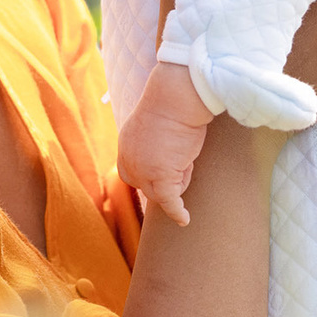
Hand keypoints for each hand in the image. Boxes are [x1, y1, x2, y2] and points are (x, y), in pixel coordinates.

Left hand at [118, 61, 212, 224]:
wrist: (175, 97)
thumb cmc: (173, 101)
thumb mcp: (155, 119)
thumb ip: (154, 136)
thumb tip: (169, 144)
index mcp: (126, 144)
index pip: (132, 172)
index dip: (146, 176)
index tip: (162, 176)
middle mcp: (129, 160)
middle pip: (145, 186)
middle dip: (163, 181)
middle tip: (183, 162)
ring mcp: (144, 171)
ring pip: (161, 191)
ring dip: (179, 180)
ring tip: (189, 157)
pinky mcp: (161, 177)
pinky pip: (169, 201)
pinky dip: (177, 211)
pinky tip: (184, 219)